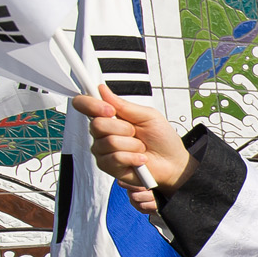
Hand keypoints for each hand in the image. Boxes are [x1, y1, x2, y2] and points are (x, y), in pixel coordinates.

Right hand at [74, 85, 190, 193]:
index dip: (91, 104)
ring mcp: (103, 150)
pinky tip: (140, 159)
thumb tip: (103, 90)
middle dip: (123, 128)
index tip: (110, 109)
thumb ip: (124, 105)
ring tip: (140, 147)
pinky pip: (115, 158)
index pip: (85, 105)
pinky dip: (133, 157)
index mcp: (110, 116)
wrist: (173, 163)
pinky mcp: (108, 166)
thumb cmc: (162, 139)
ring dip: (132, 144)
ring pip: (109, 142)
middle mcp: (102, 132)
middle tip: (136, 133)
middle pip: (97, 124)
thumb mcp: (148, 116)